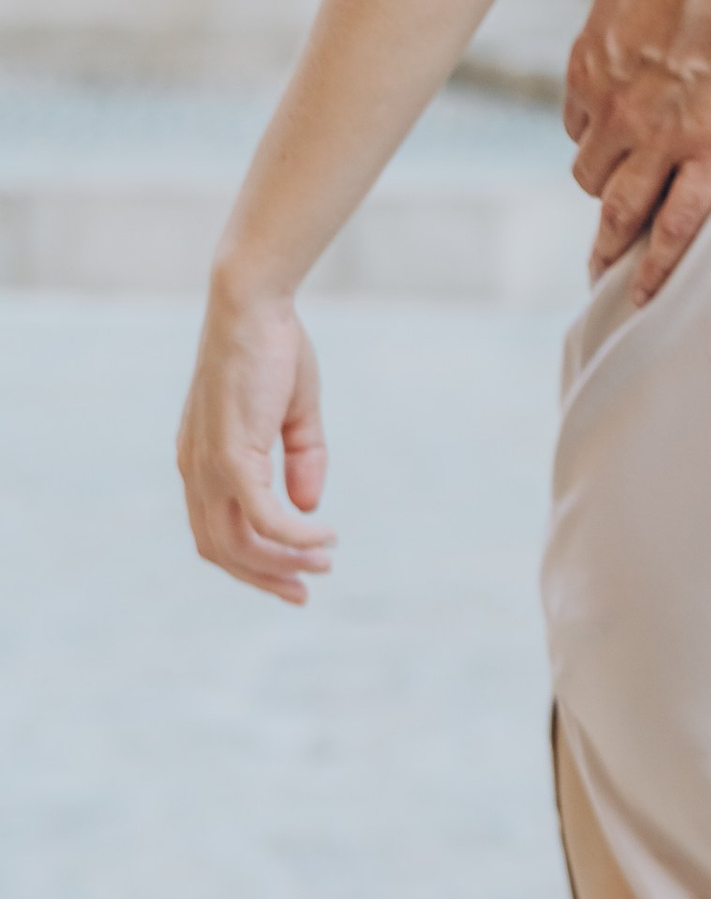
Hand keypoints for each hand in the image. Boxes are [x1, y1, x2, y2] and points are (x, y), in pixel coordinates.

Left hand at [177, 280, 335, 603]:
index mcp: (203, 460)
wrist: (252, 307)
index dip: (253, 561)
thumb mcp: (293, 416)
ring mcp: (209, 466)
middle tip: (305, 591)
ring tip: (323, 564)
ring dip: (281, 562)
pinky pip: (263, 517)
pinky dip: (293, 536)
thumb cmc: (274, 349)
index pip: (216, 531)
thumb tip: (308, 506)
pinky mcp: (232, 456)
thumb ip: (302, 461)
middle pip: (221, 550)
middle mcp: (196, 470)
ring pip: (237, 543)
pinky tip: (325, 537)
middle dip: (264, 577)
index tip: (295, 575)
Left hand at [563, 0, 710, 299]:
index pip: (580, 122)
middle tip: (612, 220)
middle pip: (594, 171)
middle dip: (603, 193)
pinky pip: (676, 227)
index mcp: (592, 59)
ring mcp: (661, 137)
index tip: (611, 154)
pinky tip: (648, 293)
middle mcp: (614, 106)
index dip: (597, 141)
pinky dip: (657, 266)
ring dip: (612, 244)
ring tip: (608, 275)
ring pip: (622, 208)